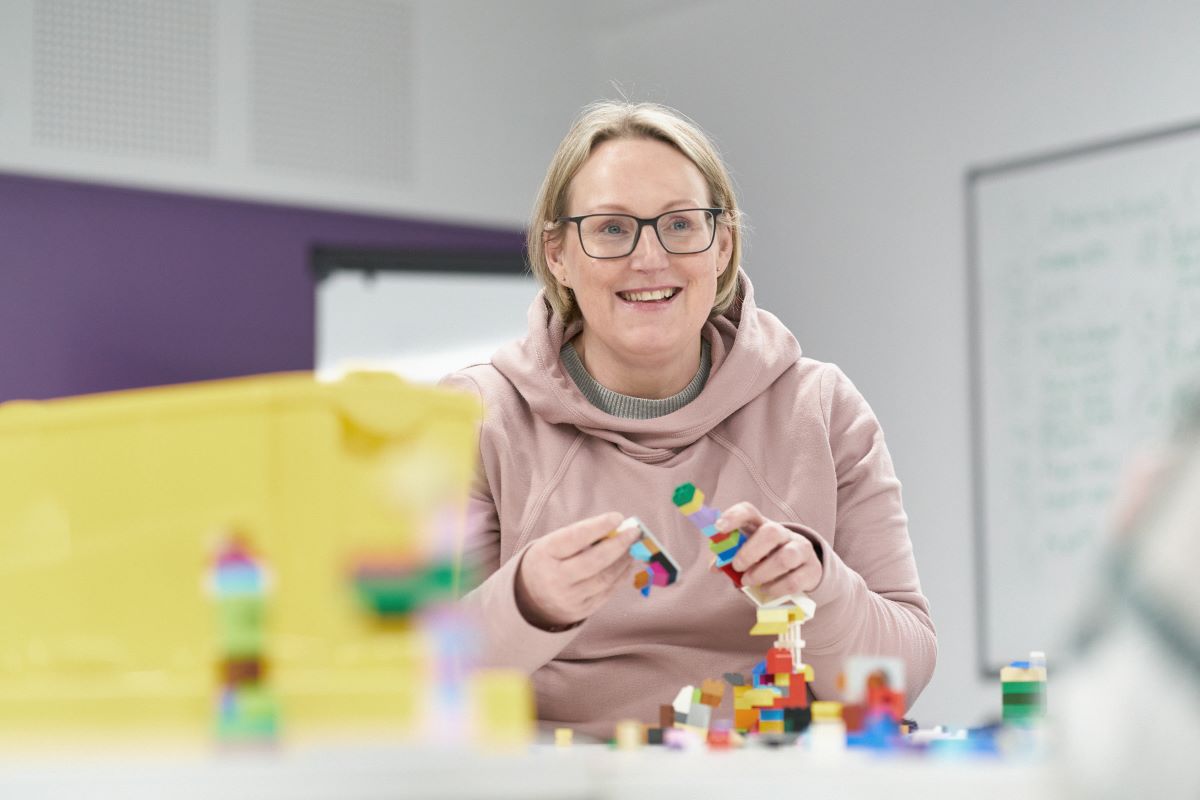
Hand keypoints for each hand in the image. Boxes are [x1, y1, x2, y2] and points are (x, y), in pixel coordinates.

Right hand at [515, 511, 639, 629]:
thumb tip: (617, 529)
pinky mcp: (581, 611)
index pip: (574, 538)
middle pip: (594, 561)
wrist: (531, 598)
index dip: (598, 527)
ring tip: (634, 546)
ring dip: (624, 560)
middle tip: (635, 532)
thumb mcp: (554, 544)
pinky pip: (607, 592)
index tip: (618, 517)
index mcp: (545, 554)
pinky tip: (627, 564)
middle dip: (619, 544)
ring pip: (605, 579)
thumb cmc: (549, 561)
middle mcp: (555, 579)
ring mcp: (569, 598)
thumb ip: (582, 536)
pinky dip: (621, 576)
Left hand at [717, 502, 822, 598]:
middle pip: (772, 532)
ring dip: (763, 573)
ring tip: (749, 582)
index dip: (733, 517)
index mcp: (761, 525)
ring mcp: (801, 549)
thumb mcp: (746, 555)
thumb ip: (729, 559)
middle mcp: (783, 533)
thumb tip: (715, 566)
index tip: (719, 528)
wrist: (799, 570)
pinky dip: (776, 588)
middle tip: (738, 567)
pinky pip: (795, 580)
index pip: (749, 511)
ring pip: (786, 557)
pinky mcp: (812, 569)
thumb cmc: (765, 560)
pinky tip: (766, 590)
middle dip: (750, 552)